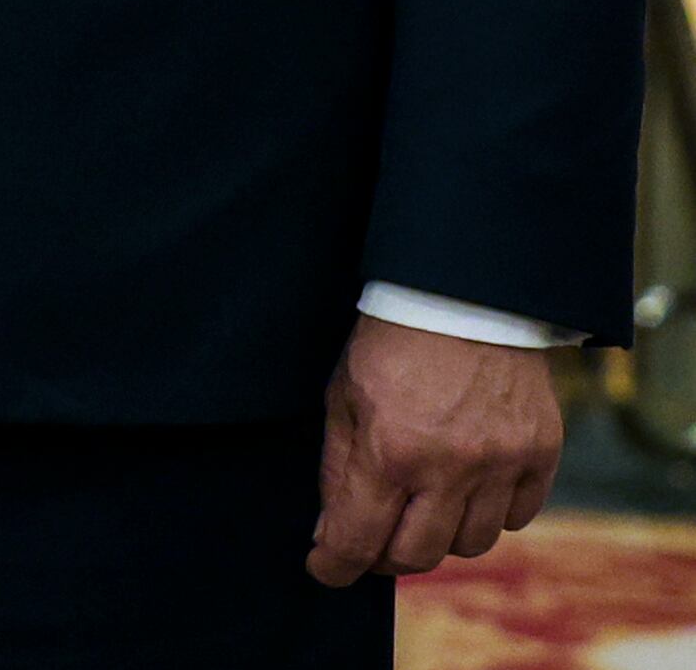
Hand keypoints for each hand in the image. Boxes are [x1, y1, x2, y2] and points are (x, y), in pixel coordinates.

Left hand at [312, 315, 562, 582]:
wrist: (465, 296)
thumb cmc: (391, 343)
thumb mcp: (343, 396)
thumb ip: (338, 468)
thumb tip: (331, 532)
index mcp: (391, 451)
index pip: (358, 538)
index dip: (334, 564)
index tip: (323, 568)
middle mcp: (450, 467)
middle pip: (418, 556)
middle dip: (384, 556)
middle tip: (371, 539)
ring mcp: (502, 464)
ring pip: (470, 545)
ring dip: (440, 535)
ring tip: (422, 504)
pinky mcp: (541, 455)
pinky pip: (516, 519)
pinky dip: (490, 514)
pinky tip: (468, 487)